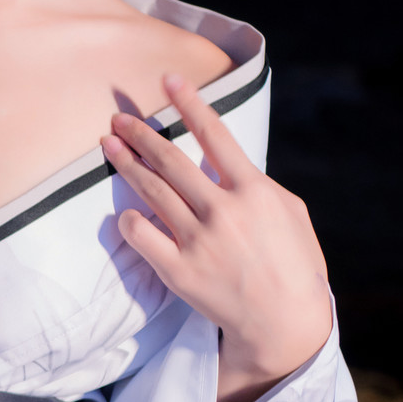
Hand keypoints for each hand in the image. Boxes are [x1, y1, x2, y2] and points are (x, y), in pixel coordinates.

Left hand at [102, 74, 332, 401]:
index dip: (190, 103)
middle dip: (141, 134)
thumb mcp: (290, 213)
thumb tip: (227, 163)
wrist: (283, 321)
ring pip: (152, 192)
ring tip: (109, 146)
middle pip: (171, 160)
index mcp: (254, 191)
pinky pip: (142, 236)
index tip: (169, 79)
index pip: (216, 135)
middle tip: (118, 118)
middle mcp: (223, 211)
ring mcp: (198, 241)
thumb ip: (257, 183)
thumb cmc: (293, 264)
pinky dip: (130, 221)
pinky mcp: (179, 271)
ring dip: (127, 164)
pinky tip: (125, 212)